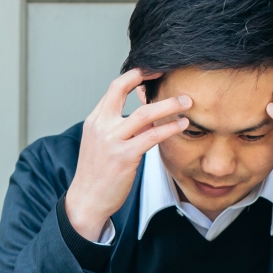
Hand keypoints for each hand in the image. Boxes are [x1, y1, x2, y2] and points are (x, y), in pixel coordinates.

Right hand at [63, 69, 190, 241]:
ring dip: (169, 105)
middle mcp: (101, 126)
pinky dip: (169, 128)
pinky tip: (181, 125)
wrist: (86, 201)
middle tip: (169, 76)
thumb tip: (146, 118)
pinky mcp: (124, 157)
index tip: (153, 71)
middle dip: (148, 79)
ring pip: (144, 114)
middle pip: (123, 89)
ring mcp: (111, 141)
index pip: (114, 87)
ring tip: (187, 103)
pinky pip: (151, 136)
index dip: (135, 75)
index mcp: (95, 120)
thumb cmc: (96, 175)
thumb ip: (119, 128)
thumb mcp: (101, 145)